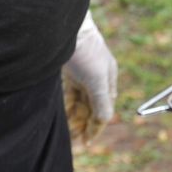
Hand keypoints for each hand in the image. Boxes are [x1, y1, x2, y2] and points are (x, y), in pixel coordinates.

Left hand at [62, 12, 116, 142]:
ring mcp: (83, 76)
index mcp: (108, 80)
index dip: (96, 127)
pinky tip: (63, 117)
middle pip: (92, 108)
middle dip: (84, 125)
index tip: (86, 142)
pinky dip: (68, 107)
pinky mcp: (69, 72)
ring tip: (68, 133)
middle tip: (74, 141)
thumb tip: (105, 121)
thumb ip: (101, 102)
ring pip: (80, 103)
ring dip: (76, 118)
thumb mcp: (96, 80)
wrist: (63, 29)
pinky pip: (70, 95)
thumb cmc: (85, 52)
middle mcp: (97, 79)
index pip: (104, 109)